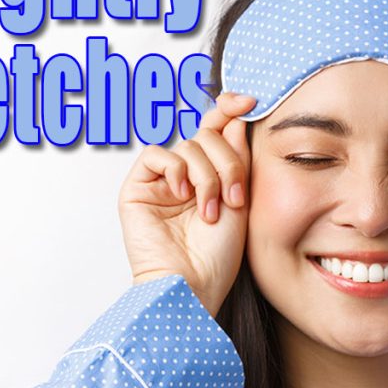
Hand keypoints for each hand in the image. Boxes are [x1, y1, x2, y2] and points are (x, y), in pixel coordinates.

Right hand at [118, 93, 256, 315]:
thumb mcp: (241, 198)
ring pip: (189, 145)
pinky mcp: (137, 189)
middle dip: (228, 163)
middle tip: (235, 197)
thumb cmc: (218, 256)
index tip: (250, 101)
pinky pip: (157, 154)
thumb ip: (237, 156)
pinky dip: (177, 171)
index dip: (230, 109)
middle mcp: (185, 175)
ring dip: (207, 176)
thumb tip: (234, 117)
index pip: (218, 130)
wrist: (194, 286)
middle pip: (208, 136)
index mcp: (211, 175)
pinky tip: (183, 197)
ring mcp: (161, 181)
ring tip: (211, 210)